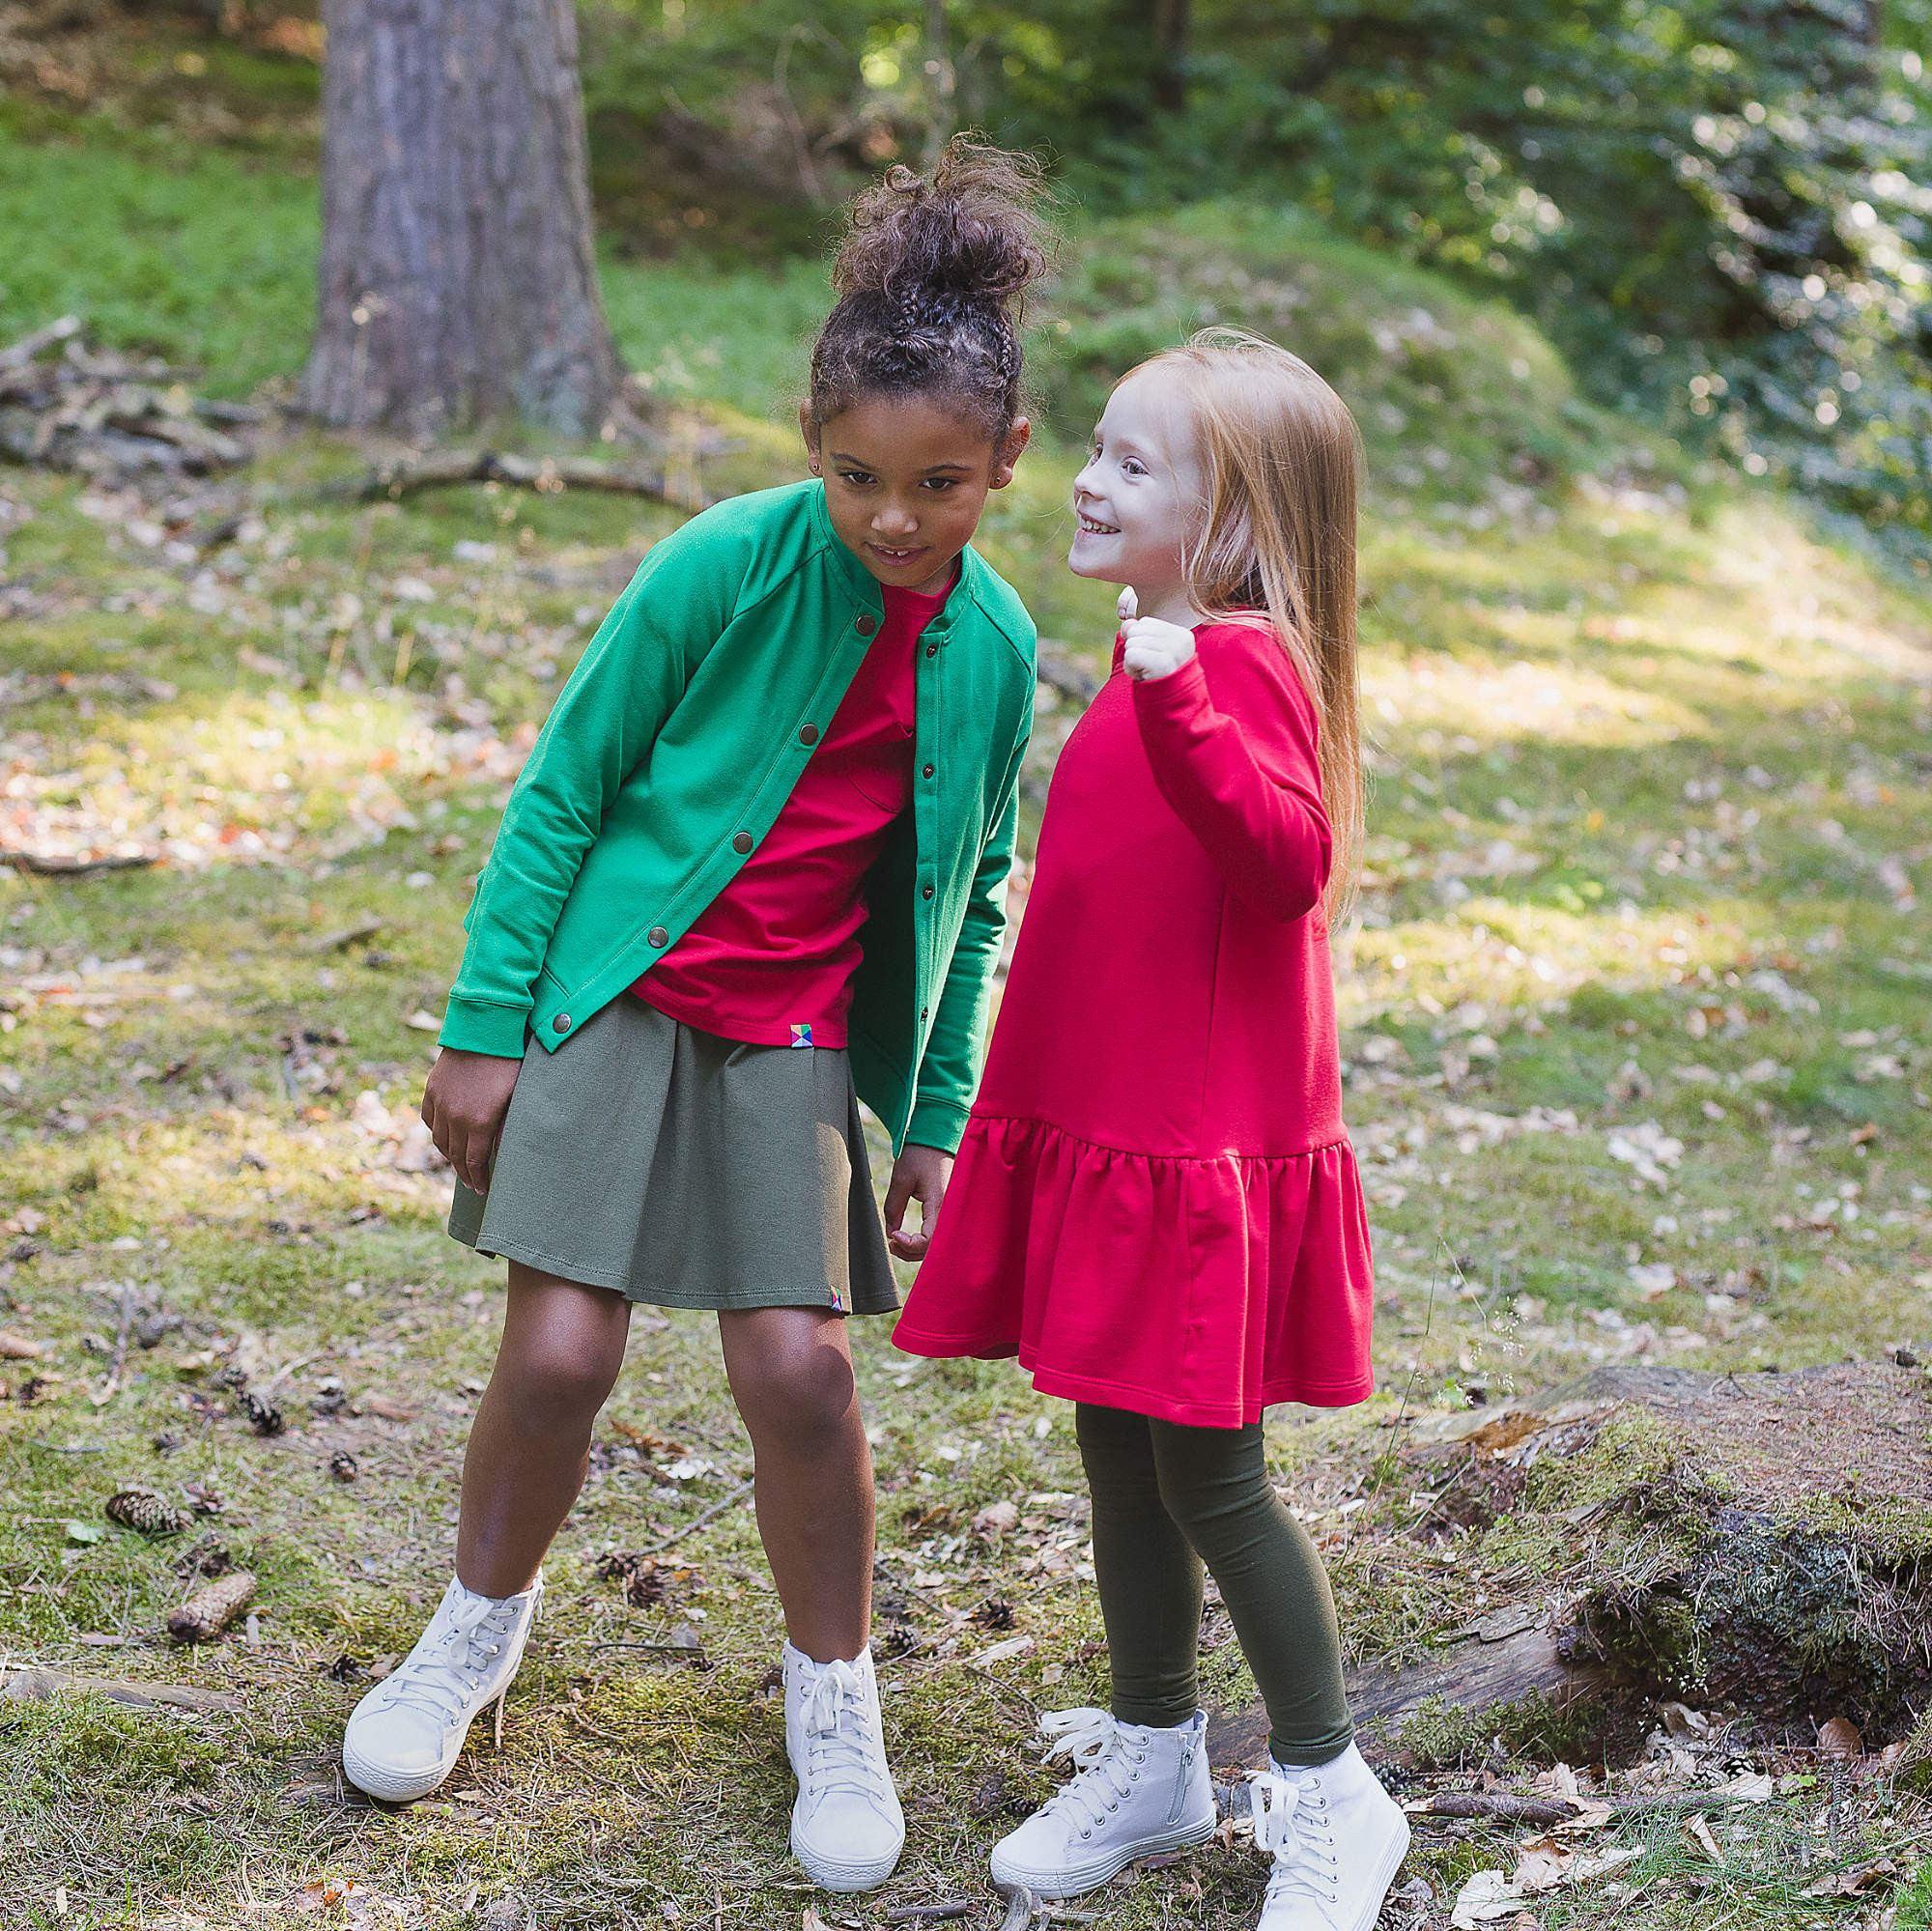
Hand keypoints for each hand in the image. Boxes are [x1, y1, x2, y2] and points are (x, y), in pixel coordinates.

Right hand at [422, 1046, 522, 1193]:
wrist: (485, 1029)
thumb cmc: (510, 1063)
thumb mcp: (517, 1098)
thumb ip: (507, 1127)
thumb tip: (504, 1152)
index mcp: (479, 1123)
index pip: (476, 1162)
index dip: (479, 1179)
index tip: (483, 1190)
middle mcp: (455, 1117)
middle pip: (456, 1156)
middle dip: (465, 1173)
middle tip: (472, 1184)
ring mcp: (440, 1103)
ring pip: (439, 1141)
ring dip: (449, 1156)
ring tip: (458, 1164)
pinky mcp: (432, 1089)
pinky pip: (429, 1119)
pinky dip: (436, 1132)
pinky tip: (444, 1138)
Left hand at [884, 1142, 953, 1261]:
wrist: (936, 1140)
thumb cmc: (919, 1156)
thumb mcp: (901, 1180)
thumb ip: (893, 1208)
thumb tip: (890, 1233)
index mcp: (940, 1203)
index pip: (928, 1240)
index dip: (909, 1244)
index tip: (893, 1236)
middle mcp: (950, 1212)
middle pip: (933, 1248)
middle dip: (910, 1251)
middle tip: (890, 1243)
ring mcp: (952, 1213)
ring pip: (936, 1244)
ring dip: (916, 1249)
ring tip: (895, 1241)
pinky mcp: (949, 1212)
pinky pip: (938, 1235)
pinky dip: (923, 1242)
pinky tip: (908, 1238)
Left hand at [1119, 588, 1197, 681]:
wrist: (1174, 710)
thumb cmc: (1159, 680)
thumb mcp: (1150, 653)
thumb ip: (1138, 633)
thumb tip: (1127, 625)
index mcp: (1183, 635)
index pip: (1145, 623)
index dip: (1141, 643)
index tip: (1154, 661)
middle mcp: (1181, 640)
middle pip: (1136, 631)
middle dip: (1135, 652)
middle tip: (1149, 669)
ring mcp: (1174, 651)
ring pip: (1131, 644)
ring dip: (1132, 663)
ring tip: (1149, 674)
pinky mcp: (1163, 663)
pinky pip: (1131, 656)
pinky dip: (1131, 670)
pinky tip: (1144, 678)